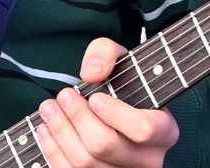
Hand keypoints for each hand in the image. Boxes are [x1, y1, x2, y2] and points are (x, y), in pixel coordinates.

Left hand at [34, 38, 180, 166]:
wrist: (118, 110)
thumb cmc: (122, 86)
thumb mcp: (119, 59)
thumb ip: (106, 53)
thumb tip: (91, 73)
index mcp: (164, 131)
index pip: (143, 129)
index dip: (114, 114)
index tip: (94, 98)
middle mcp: (149, 160)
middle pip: (105, 146)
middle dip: (77, 118)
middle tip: (63, 96)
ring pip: (85, 163)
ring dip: (60, 132)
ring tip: (48, 108)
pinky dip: (53, 151)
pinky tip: (45, 130)